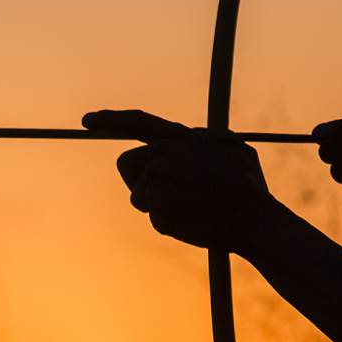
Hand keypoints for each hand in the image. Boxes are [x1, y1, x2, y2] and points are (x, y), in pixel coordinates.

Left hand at [83, 109, 272, 250]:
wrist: (254, 220)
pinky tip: (192, 220)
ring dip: (155, 202)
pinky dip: (168, 221)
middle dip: (139, 178)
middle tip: (165, 190)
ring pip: (137, 194)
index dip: (110, 119)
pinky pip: (151, 216)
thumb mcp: (234, 148)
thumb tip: (192, 136)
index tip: (87, 121)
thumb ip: (206, 140)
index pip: (137, 122)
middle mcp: (164, 154)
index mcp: (181, 137)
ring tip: (188, 206)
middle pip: (126, 163)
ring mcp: (159, 182)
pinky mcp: (157, 209)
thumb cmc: (248, 186)